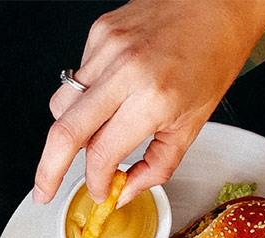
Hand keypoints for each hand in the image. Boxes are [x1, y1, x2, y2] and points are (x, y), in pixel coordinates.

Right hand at [32, 0, 264, 204]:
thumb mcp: (194, 123)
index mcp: (153, 98)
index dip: (95, 181)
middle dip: (48, 170)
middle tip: (44, 191)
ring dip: (69, 130)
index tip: (98, 190)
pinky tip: (112, 90)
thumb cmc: (214, 56)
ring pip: (62, 105)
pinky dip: (86, 96)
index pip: (102, 154)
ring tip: (93, 132)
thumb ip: (157, 165)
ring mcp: (107, 47)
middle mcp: (125, 71)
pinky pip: (77, 77)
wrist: (220, 4)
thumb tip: (126, 189)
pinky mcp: (99, 32)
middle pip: (64, 132)